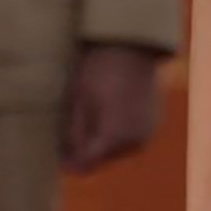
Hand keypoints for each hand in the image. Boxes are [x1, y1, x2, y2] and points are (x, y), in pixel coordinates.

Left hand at [61, 43, 164, 173]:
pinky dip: (118, 131)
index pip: (86, 165)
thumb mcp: (79, 102)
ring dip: (102, 140)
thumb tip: (66, 164)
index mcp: (114, 136)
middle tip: (73, 123)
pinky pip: (130, 138)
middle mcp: (135, 141)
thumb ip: (73, 136)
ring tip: (93, 111)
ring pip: (116, 150)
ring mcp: (147, 133)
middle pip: (101, 160)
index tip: (57, 152)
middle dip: (86, 149)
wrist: (133, 45)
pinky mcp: (153, 124)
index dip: (69, 161)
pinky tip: (109, 108)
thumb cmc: (100, 70)